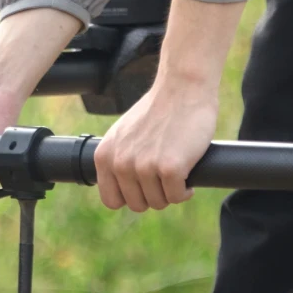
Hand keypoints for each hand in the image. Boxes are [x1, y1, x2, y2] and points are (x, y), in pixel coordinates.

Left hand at [92, 76, 220, 210]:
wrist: (182, 88)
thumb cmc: (158, 110)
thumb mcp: (124, 133)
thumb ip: (118, 157)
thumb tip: (123, 186)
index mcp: (105, 156)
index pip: (111, 200)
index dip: (130, 197)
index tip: (144, 188)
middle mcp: (121, 163)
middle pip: (137, 204)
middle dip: (153, 195)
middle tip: (164, 178)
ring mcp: (144, 167)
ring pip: (159, 202)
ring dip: (171, 192)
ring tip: (177, 173)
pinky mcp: (170, 169)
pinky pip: (177, 197)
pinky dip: (186, 191)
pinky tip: (187, 173)